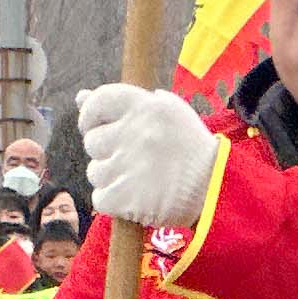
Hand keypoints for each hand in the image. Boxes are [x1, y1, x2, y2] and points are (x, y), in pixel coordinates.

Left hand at [77, 84, 212, 226]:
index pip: (98, 101)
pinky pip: (100, 198)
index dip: (90, 115)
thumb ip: (122, 103)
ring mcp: (128, 166)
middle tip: (133, 159)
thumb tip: (81, 97)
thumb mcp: (166, 113)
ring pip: (95, 172)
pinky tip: (137, 197)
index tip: (93, 126)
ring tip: (140, 179)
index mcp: (147, 106)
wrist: (217, 189)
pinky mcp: (125, 197)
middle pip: (92, 142)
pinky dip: (114, 201)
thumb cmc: (189, 148)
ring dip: (111, 177)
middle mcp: (135, 132)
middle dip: (106, 152)